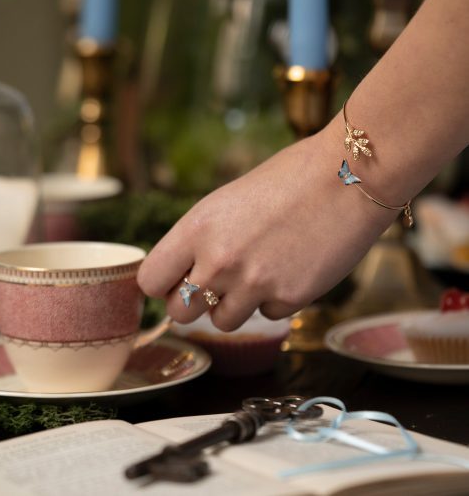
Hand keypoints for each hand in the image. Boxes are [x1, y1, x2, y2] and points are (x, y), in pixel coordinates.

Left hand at [137, 126, 396, 330]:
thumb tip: (187, 272)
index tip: (175, 281)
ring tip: (260, 272)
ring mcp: (253, 285)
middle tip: (215, 286)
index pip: (150, 280)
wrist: (349, 176)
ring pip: (222, 322)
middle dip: (193, 303)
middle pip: (178, 313)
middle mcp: (218, 262)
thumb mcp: (228, 202)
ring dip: (235, 305)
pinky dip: (274, 300)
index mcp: (197, 228)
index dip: (162, 284)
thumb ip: (202, 240)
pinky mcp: (288, 300)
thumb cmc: (289, 179)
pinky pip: (266, 315)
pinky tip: (292, 269)